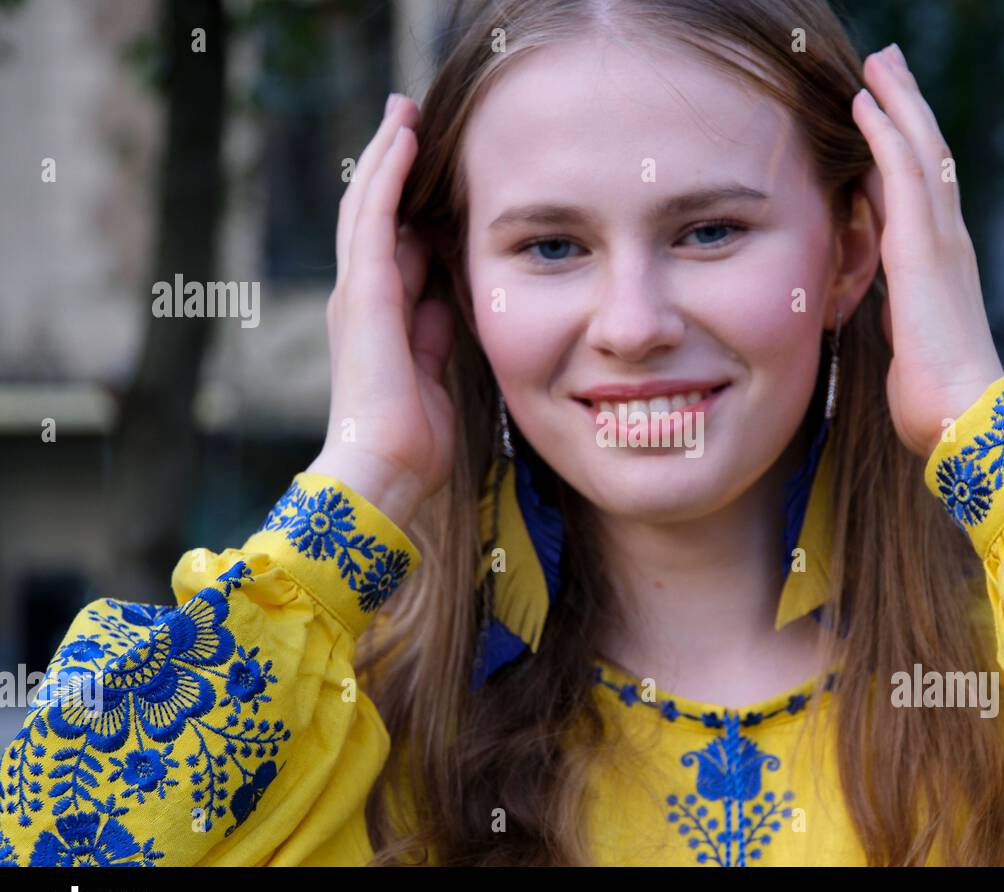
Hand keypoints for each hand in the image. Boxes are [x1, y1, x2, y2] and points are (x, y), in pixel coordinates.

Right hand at [308, 93, 456, 530]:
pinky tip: (402, 139)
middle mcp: (363, 298)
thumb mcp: (434, 373)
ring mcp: (358, 292)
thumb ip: (435, 334)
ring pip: (369, 205)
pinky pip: (374, 219)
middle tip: (410, 118)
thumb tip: (447, 299)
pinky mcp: (364, 292)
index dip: (411, 203)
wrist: (382, 470)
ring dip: (387, 155)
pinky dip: (387, 176)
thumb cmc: (411, 440)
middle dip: (394, 167)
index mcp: (383, 318)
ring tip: (403, 111)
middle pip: (376, 215)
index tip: (432, 168)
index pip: (397, 244)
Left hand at [851, 43, 1003, 458]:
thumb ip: (903, 316)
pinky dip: (885, 132)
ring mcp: (940, 242)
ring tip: (880, 63)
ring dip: (899, 103)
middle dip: (907, 109)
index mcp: (941, 266)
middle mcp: (947, 243)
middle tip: (888, 66)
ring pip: (920, 151)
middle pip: (928, 158)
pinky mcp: (923, 249)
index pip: (921, 193)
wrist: (963, 419)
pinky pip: (903, 174)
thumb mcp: (912, 345)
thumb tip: (890, 311)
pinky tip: (866, 102)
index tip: (883, 116)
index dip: (903, 150)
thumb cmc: (939, 399)